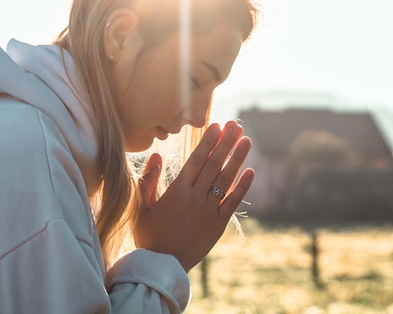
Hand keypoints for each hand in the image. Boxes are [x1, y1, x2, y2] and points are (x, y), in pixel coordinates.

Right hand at [134, 121, 254, 271]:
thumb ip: (148, 180)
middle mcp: (195, 198)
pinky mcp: (217, 225)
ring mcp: (208, 212)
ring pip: (225, 180)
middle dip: (226, 143)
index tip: (217, 125)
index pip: (196, 160)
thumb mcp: (142, 207)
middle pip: (213, 165)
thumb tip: (157, 155)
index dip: (208, 142)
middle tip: (236, 125)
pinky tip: (250, 171)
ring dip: (237, 158)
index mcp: (176, 191)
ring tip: (247, 140)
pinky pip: (232, 203)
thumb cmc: (149, 235)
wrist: (161, 266)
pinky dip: (242, 187)